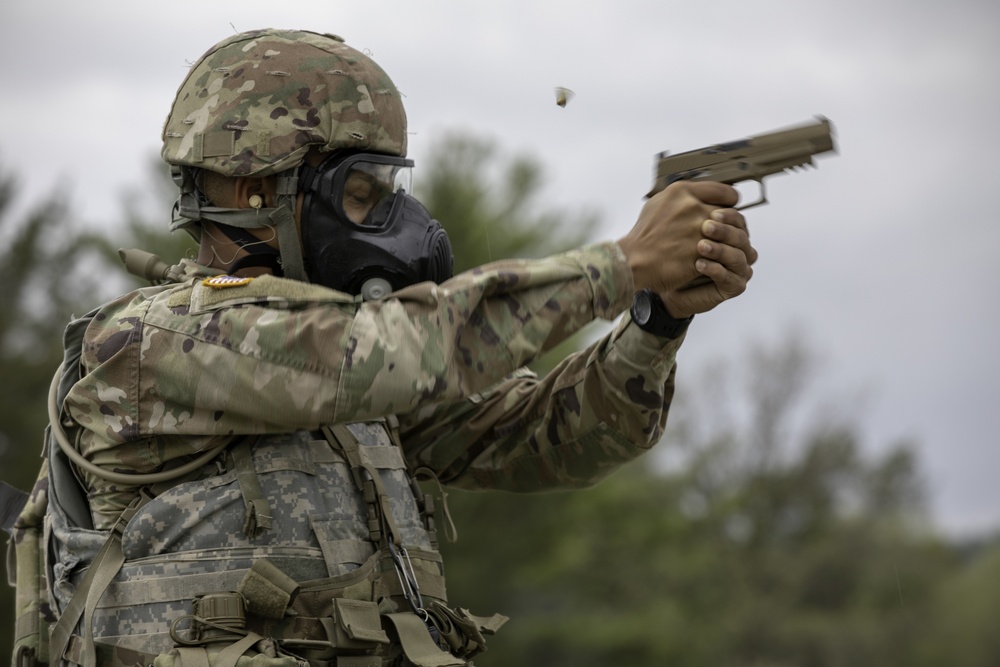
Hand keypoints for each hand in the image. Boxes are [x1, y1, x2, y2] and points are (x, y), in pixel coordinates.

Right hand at [617, 181, 756, 317]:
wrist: (633, 261)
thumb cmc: (643, 235)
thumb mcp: (658, 203)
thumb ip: (681, 196)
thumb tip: (697, 195)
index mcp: (682, 192)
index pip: (723, 191)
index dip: (730, 201)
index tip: (730, 206)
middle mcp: (693, 208)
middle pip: (730, 214)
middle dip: (730, 224)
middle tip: (727, 231)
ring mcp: (699, 231)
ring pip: (730, 234)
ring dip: (729, 241)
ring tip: (723, 246)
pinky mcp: (702, 251)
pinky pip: (723, 252)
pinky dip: (722, 256)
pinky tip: (717, 259)